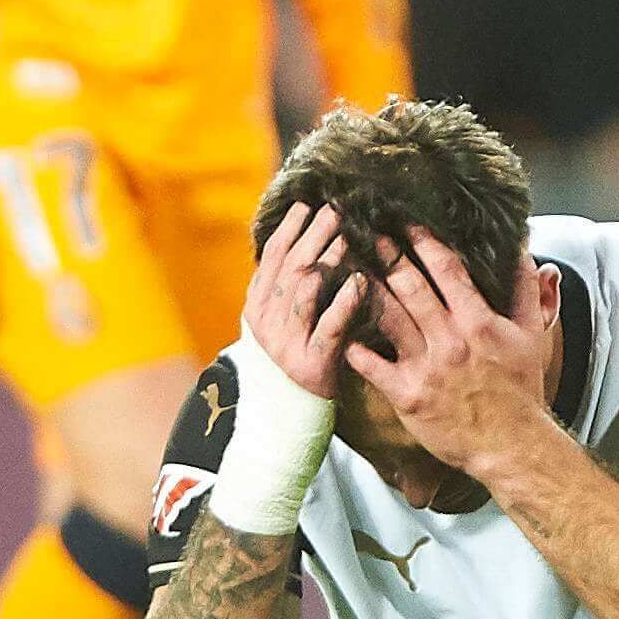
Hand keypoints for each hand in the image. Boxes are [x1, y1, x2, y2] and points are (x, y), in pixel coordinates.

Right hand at [238, 200, 368, 401]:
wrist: (285, 413)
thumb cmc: (292, 355)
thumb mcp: (280, 319)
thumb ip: (286, 285)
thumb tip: (302, 236)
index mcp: (256, 306)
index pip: (272, 257)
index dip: (289, 229)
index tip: (307, 205)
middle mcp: (266, 322)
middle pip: (291, 267)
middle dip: (313, 235)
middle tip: (335, 211)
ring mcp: (286, 343)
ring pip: (307, 291)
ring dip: (328, 260)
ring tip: (348, 238)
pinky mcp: (311, 364)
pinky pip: (329, 326)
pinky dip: (345, 301)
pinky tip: (361, 282)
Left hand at [345, 229, 554, 479]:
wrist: (511, 446)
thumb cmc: (520, 392)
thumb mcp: (532, 337)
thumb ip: (527, 292)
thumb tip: (527, 252)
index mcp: (478, 321)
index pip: (447, 269)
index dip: (423, 240)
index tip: (405, 222)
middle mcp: (450, 339)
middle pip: (410, 285)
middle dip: (384, 255)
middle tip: (361, 231)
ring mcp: (426, 367)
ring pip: (388, 317)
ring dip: (364, 290)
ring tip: (342, 268)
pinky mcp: (407, 396)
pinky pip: (372, 366)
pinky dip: (353, 345)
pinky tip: (338, 327)